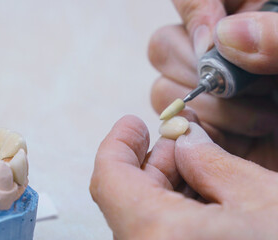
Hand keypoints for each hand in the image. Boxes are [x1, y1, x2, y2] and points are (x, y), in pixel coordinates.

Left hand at [90, 115, 277, 239]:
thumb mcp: (263, 201)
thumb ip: (214, 164)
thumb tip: (186, 142)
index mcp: (161, 236)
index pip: (110, 179)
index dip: (119, 144)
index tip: (133, 125)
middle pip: (128, 197)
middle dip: (152, 162)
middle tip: (179, 140)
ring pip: (143, 217)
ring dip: (165, 186)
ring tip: (197, 165)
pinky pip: (159, 234)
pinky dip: (174, 211)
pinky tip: (202, 199)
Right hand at [148, 0, 277, 168]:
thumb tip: (226, 37)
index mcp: (249, 20)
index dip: (195, 14)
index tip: (213, 43)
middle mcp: (221, 53)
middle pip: (166, 43)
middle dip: (196, 69)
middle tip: (239, 86)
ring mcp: (211, 91)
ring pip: (164, 86)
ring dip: (203, 106)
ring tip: (259, 118)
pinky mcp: (207, 126)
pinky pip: (175, 124)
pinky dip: (196, 134)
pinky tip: (235, 140)